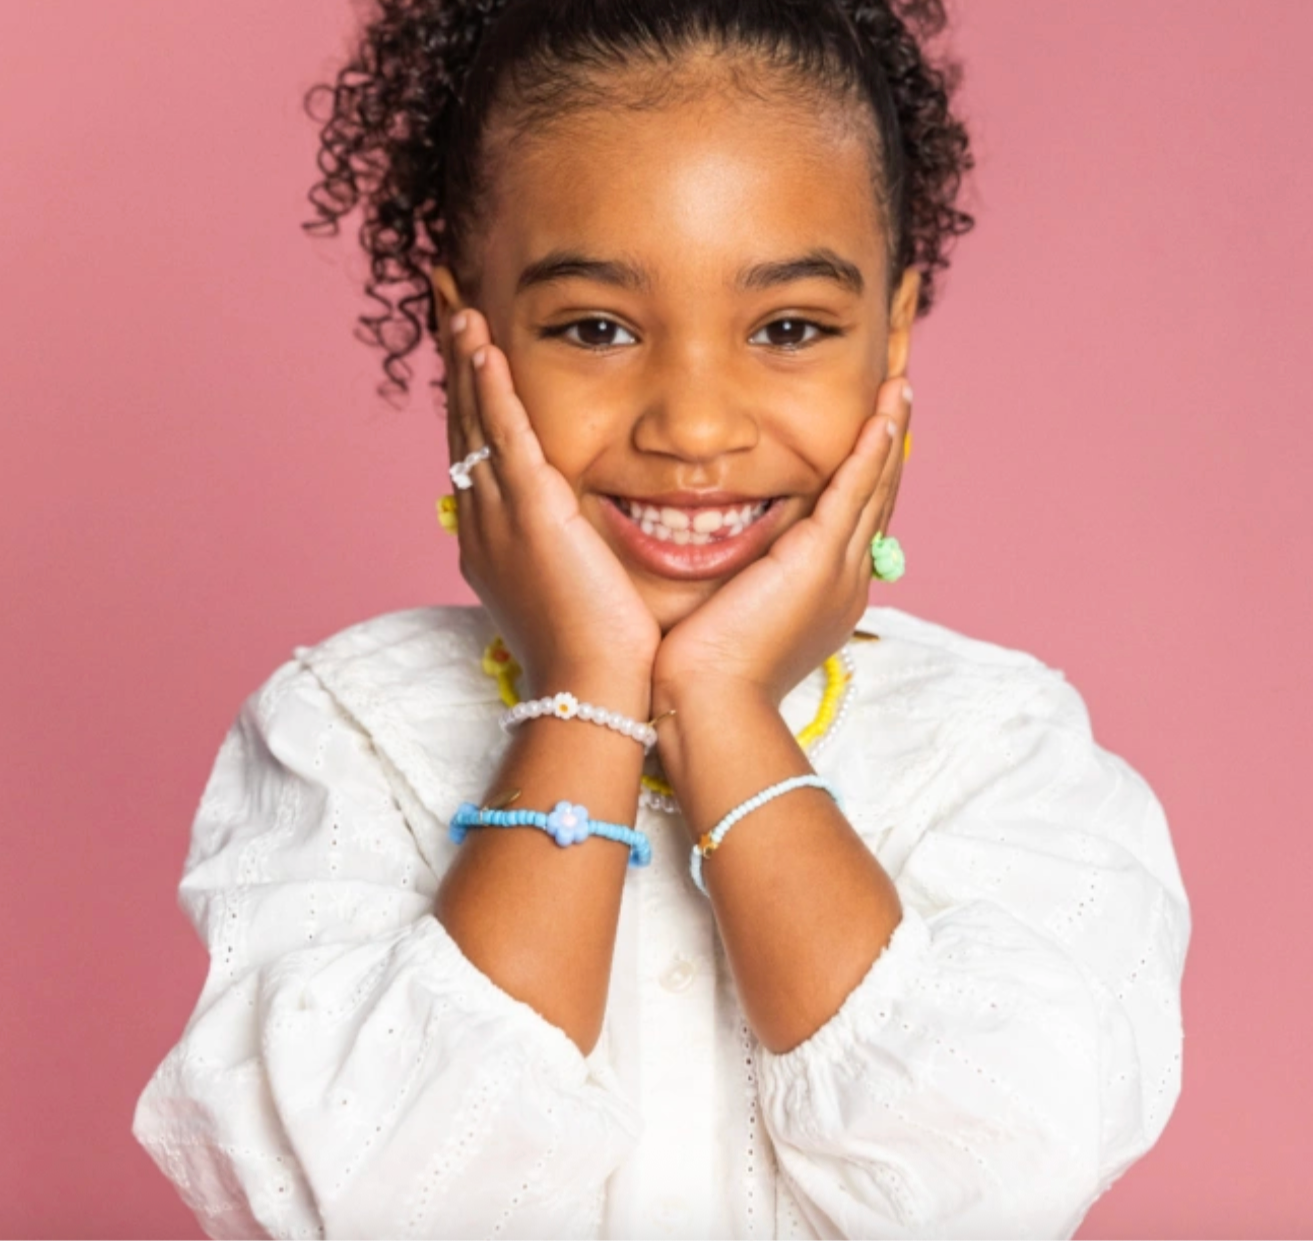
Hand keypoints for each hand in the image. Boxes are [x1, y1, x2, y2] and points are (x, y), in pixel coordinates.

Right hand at [440, 308, 660, 698]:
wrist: (594, 693)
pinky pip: (504, 437)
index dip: (473, 403)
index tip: (471, 357)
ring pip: (475, 422)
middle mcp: (484, 524)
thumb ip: (566, 553)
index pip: (478, 454)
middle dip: (457, 367)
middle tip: (448, 309)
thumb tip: (578, 535)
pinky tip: (485, 344)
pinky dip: (492, 389)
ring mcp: (501, 518)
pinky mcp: (532, 516)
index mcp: (494, 542)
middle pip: (464, 426)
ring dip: (465, 361)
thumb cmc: (596, 657)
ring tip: (457, 305)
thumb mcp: (571, 592)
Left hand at [651, 377, 911, 709]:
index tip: (868, 433)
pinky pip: (854, 492)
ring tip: (901, 386)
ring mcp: (838, 570)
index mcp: (825, 595)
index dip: (863, 473)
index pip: (852, 519)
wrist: (708, 703)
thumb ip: (736, 579)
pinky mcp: (819, 561)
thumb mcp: (728, 615)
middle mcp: (844, 580)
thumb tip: (723, 559)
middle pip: (876, 497)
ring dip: (889, 432)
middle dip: (886, 443)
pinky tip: (881, 415)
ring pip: (874, 487)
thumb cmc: (703, 673)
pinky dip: (870, 451)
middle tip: (898, 393)